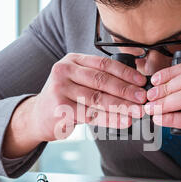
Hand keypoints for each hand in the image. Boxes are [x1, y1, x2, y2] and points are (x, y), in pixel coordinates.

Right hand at [31, 53, 146, 140]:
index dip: (125, 73)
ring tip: (137, 111)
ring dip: (121, 106)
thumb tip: (133, 85)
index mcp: (72, 60)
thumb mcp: (77, 80)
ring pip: (97, 98)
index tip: (141, 81)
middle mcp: (64, 71)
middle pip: (101, 80)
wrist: (38, 116)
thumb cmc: (64, 98)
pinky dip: (110, 119)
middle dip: (126, 90)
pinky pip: (91, 115)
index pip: (103, 63)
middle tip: (143, 98)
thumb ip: (98, 79)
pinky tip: (123, 121)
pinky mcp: (60, 109)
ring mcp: (60, 90)